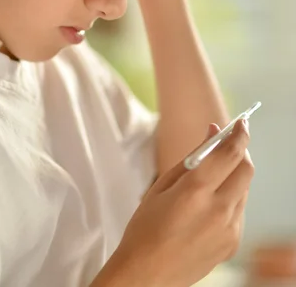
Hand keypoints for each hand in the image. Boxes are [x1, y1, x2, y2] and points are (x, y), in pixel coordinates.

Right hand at [92, 121, 253, 286]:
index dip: (240, 133)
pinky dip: (230, 198)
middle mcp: (218, 210)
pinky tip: (207, 204)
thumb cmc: (145, 228)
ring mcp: (229, 230)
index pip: (230, 153)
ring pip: (244, 189)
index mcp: (195, 191)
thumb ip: (192, 158)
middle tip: (228, 144)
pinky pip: (239, 210)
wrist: (146, 275)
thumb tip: (213, 133)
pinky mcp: (232, 243)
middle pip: (246, 169)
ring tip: (209, 179)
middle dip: (241, 152)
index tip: (242, 122)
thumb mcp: (162, 186)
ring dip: (233, 175)